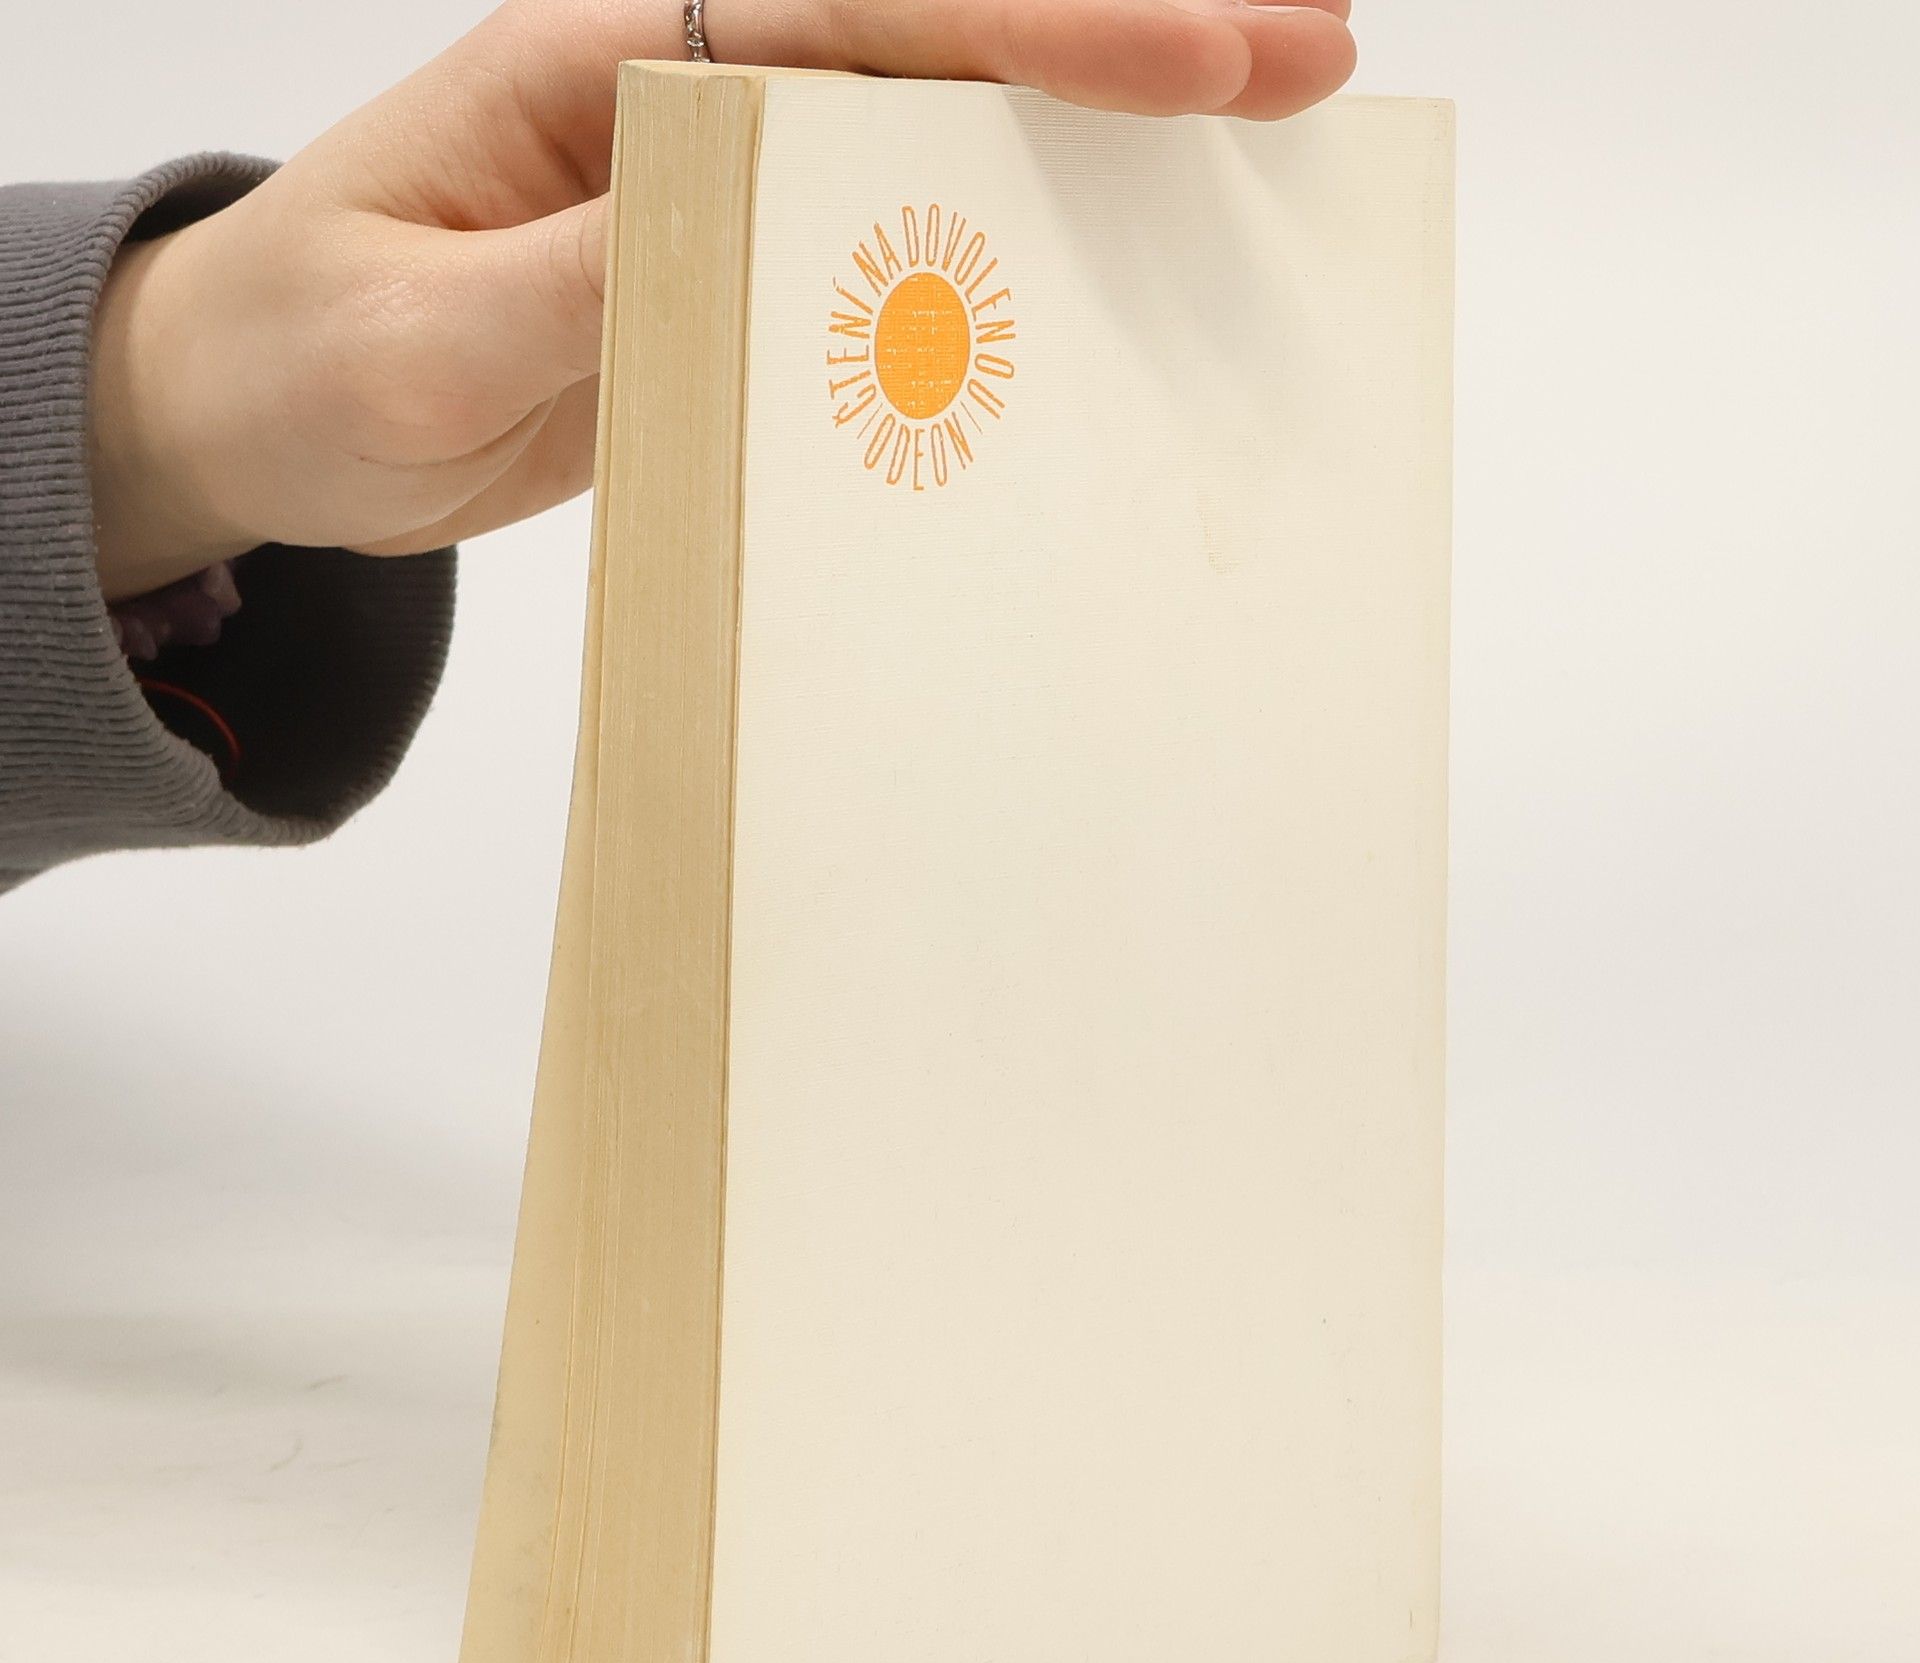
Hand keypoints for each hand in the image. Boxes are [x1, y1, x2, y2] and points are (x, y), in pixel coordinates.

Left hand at [89, 0, 1357, 599]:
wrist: (259, 415)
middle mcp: (689, 103)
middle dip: (1124, 49)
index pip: (861, 20)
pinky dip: (1007, 257)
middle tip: (1306, 60)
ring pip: (940, 138)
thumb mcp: (423, 334)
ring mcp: (726, 193)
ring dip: (1096, 145)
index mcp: (613, 68)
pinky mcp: (736, 282)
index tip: (1198, 58)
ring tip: (1255, 151)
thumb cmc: (307, 356)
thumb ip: (585, 274)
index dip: (1040, 32)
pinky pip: (895, 257)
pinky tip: (1105, 273)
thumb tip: (752, 230)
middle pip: (939, 46)